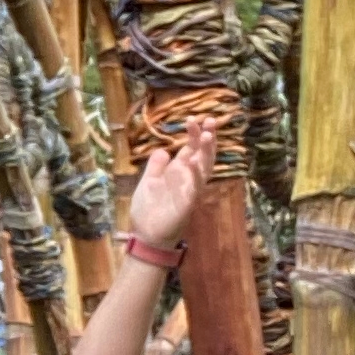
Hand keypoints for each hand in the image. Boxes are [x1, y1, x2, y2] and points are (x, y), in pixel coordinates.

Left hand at [128, 116, 215, 251]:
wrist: (146, 235)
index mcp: (179, 173)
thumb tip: (164, 150)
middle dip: (206, 137)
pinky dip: (196, 174)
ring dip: (207, 152)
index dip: (193, 135)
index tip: (192, 119)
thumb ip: (156, 166)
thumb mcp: (148, 182)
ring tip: (207, 134)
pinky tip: (194, 161)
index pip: (191, 150)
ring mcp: (189, 190)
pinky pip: (195, 187)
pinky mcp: (187, 203)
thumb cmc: (149, 210)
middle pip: (202, 154)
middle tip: (208, 119)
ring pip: (204, 167)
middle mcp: (188, 179)